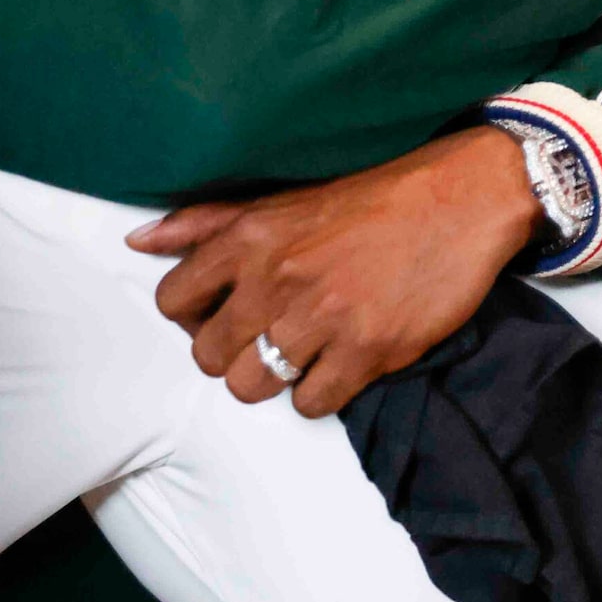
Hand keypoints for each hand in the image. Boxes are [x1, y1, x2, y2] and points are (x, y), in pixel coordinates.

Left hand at [127, 127, 538, 417]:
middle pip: (209, 357)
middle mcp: (280, 277)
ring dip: (275, 378)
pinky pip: (311, 403)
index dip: (196, 317)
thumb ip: (209, 221)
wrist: (465, 199)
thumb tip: (136, 239)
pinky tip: (342, 362)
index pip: (175, 303)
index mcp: (253, 236)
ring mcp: (324, 317)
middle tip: (272, 336)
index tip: (228, 313)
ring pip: (252, 387)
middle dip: (234, 354)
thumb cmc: (374, 199)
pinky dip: (322, 392)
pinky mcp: (369, 349)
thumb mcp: (287, 198)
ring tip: (307, 352)